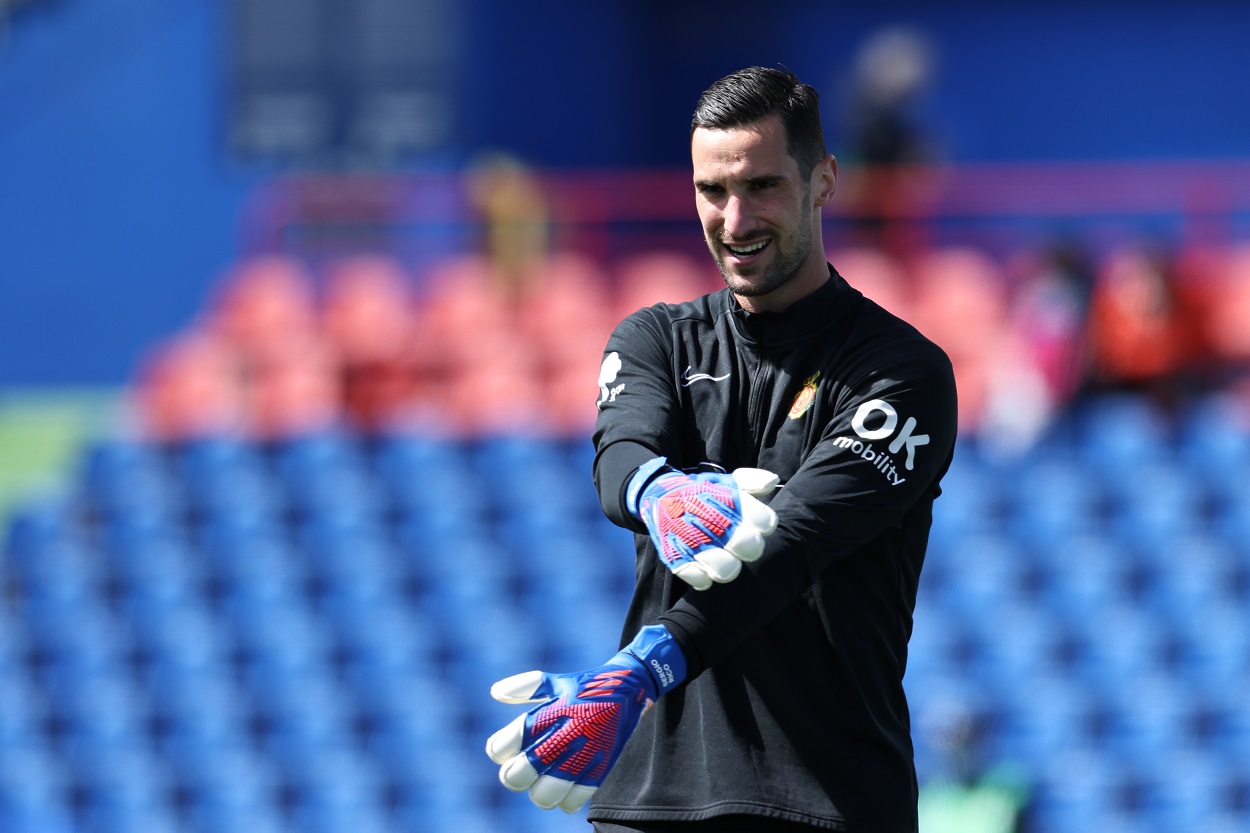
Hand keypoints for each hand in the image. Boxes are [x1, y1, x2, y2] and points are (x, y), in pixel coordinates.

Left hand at [485, 625, 685, 812]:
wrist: (629, 690)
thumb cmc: (585, 686)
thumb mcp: (555, 681)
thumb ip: (525, 687)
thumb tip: (495, 692)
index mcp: (554, 710)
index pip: (513, 739)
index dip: (498, 748)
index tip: (499, 749)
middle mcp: (569, 733)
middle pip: (525, 771)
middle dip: (512, 776)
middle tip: (515, 772)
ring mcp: (586, 753)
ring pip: (547, 792)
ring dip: (537, 792)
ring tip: (538, 784)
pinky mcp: (602, 768)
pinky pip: (574, 799)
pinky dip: (564, 800)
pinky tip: (562, 788)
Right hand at [627, 457, 779, 589]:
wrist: (659, 495)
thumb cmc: (701, 493)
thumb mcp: (725, 482)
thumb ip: (751, 481)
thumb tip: (771, 481)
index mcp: (729, 500)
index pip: (763, 520)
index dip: (764, 524)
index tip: (758, 524)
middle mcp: (712, 521)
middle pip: (749, 546)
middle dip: (751, 548)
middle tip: (743, 545)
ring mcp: (692, 541)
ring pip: (725, 569)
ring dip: (729, 567)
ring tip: (725, 560)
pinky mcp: (675, 557)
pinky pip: (698, 579)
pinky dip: (704, 577)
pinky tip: (704, 568)